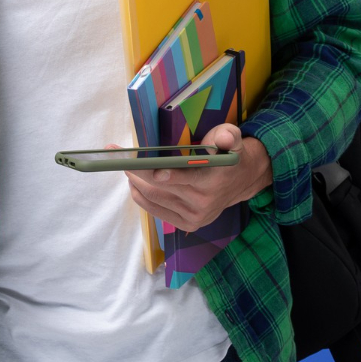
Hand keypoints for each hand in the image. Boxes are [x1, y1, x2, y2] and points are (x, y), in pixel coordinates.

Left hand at [115, 124, 272, 231]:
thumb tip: (224, 139)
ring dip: (135, 183)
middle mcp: (203, 203)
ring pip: (154, 199)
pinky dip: (142, 197)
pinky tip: (135, 184)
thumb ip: (228, 136)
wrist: (241, 182)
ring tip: (126, 167)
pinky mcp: (187, 225)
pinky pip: (156, 210)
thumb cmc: (230, 154)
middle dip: (136, 172)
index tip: (137, 165)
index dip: (159, 173)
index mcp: (213, 180)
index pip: (182, 177)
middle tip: (119, 158)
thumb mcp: (233, 139)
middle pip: (160, 188)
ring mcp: (194, 217)